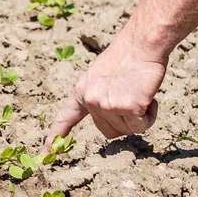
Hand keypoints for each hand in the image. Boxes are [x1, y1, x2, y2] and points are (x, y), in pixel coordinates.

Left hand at [51, 34, 168, 140]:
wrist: (141, 45)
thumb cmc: (126, 59)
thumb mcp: (102, 77)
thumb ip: (99, 95)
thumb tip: (105, 109)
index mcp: (82, 91)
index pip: (66, 117)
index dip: (58, 135)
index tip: (48, 151)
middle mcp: (91, 100)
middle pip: (109, 132)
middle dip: (124, 121)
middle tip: (131, 96)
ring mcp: (108, 104)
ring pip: (128, 130)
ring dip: (139, 117)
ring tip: (139, 91)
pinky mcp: (128, 107)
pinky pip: (142, 125)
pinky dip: (149, 115)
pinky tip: (148, 97)